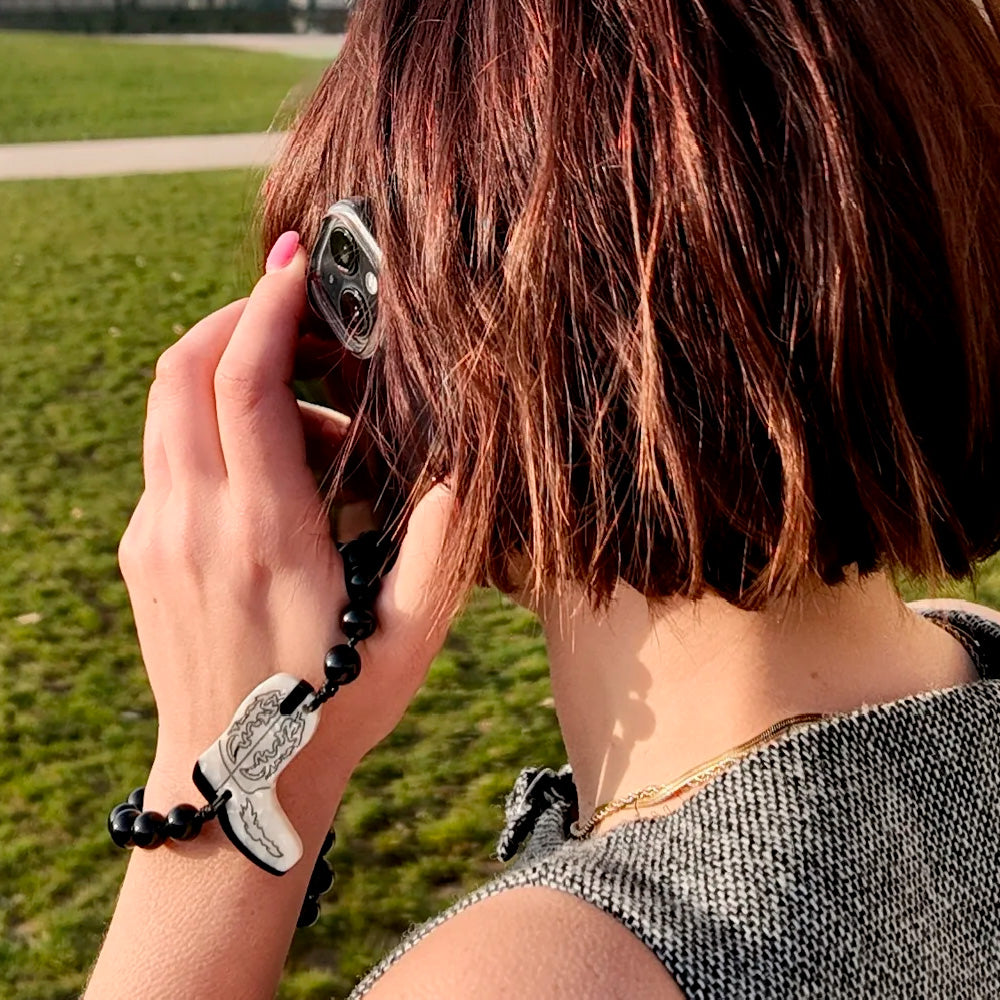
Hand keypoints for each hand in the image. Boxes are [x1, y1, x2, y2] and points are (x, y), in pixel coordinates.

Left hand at [118, 233, 461, 790]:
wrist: (230, 780)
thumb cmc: (327, 712)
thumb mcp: (407, 638)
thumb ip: (437, 550)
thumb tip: (452, 472)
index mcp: (263, 534)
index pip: (243, 384)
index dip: (268, 309)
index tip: (296, 264)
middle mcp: (194, 522)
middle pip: (183, 370)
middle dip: (235, 318)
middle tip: (298, 313)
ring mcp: (158, 534)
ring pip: (167, 405)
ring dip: (225, 371)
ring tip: (310, 410)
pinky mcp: (144, 549)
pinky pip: (169, 453)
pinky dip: (214, 424)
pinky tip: (277, 465)